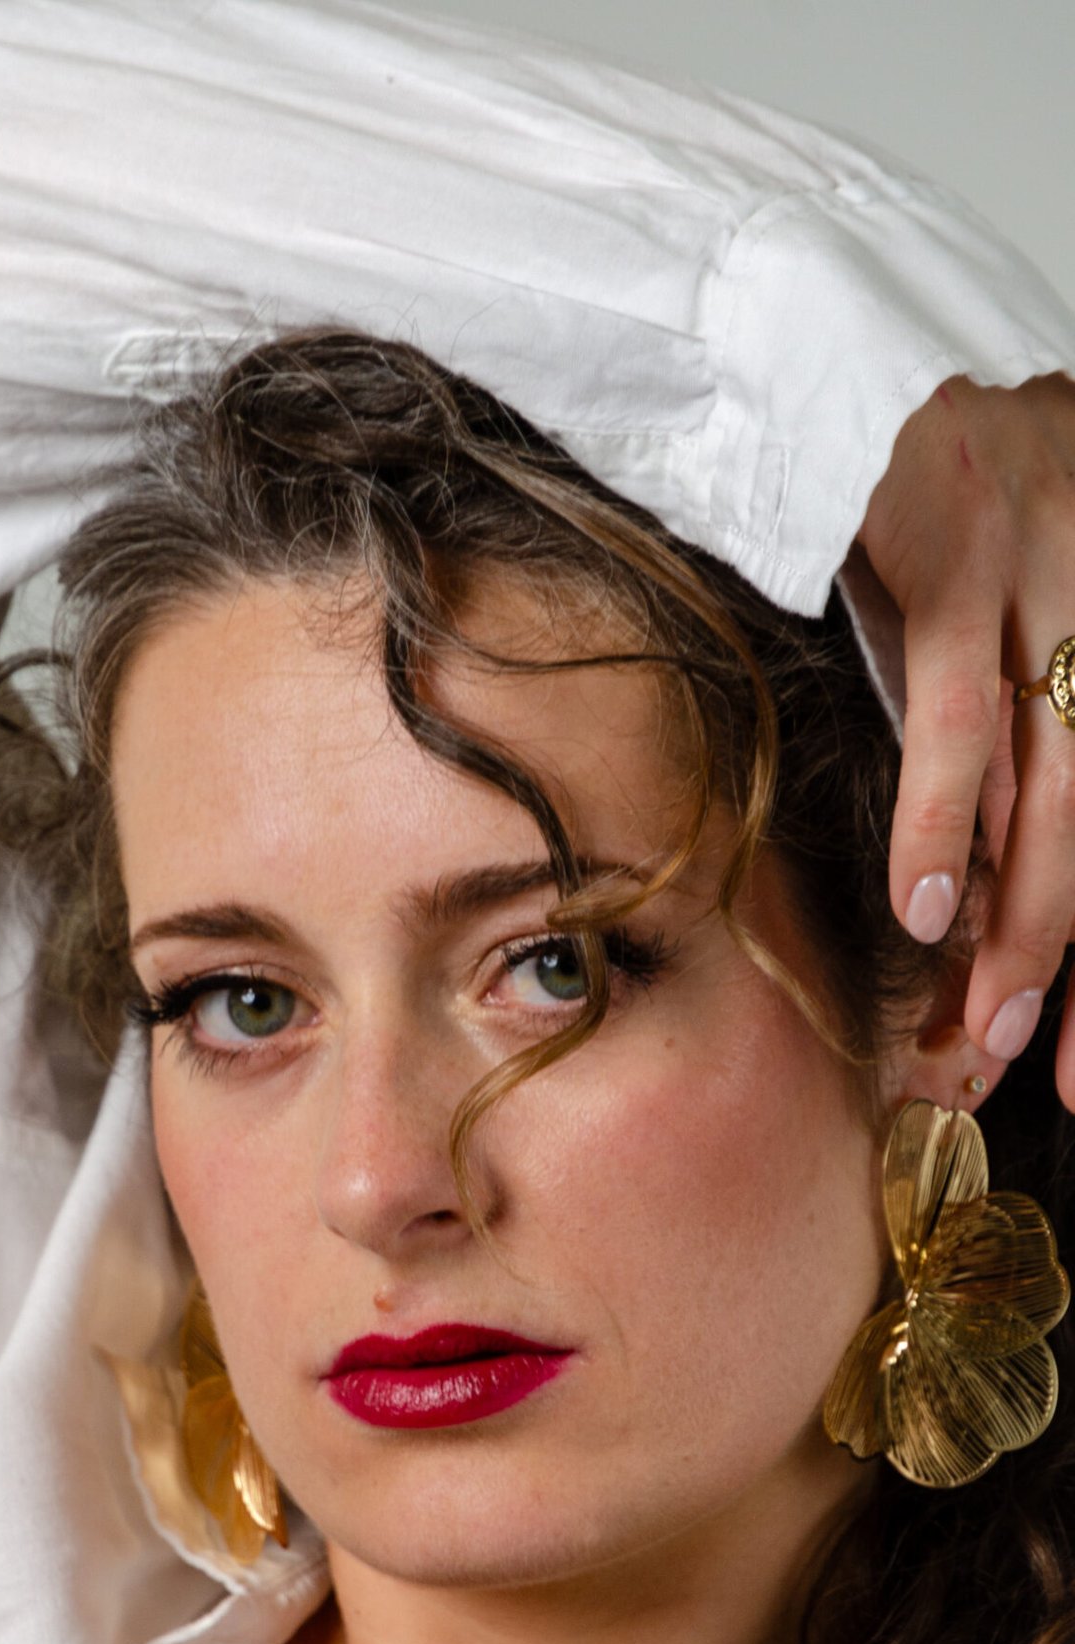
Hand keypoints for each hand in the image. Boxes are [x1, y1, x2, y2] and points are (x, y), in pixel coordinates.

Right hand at [859, 370, 1074, 1107]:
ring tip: (990, 1015)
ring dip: (1024, 913)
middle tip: (1040, 1048)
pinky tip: (923, 907)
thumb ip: (1016, 725)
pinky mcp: (966, 548)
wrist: (841, 343)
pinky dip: (940, 821)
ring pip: (1057, 777)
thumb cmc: (920, 491)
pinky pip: (958, 714)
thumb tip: (990, 879)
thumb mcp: (998, 607)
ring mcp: (1055, 558)